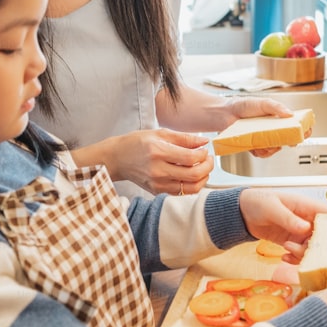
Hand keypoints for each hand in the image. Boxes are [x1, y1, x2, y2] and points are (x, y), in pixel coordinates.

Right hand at [89, 129, 213, 194]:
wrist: (117, 158)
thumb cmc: (137, 143)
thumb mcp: (160, 133)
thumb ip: (184, 138)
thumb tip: (204, 142)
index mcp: (159, 152)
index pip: (190, 158)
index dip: (203, 155)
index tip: (205, 150)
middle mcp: (158, 170)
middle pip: (193, 175)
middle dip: (208, 166)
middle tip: (208, 159)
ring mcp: (157, 184)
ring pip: (191, 188)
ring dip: (203, 178)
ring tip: (202, 168)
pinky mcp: (157, 192)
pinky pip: (182, 193)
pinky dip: (192, 186)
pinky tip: (192, 176)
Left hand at [227, 97, 296, 157]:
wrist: (225, 114)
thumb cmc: (242, 105)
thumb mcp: (263, 103)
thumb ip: (277, 107)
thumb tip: (290, 114)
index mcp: (277, 118)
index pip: (294, 124)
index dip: (302, 129)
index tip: (306, 131)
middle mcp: (272, 129)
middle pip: (288, 139)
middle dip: (291, 142)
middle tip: (290, 141)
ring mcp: (264, 138)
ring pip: (276, 148)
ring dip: (274, 148)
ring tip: (269, 142)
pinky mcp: (254, 146)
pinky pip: (262, 154)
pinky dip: (262, 152)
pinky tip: (258, 147)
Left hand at [238, 189, 326, 263]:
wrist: (241, 212)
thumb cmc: (257, 201)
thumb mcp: (272, 208)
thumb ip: (288, 218)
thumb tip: (306, 228)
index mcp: (307, 207)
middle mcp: (307, 220)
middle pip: (325, 237)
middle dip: (319, 247)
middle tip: (305, 250)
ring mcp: (300, 232)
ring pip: (313, 248)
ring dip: (302, 254)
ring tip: (287, 249)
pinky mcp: (292, 241)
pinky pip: (301, 254)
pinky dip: (294, 259)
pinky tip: (284, 257)